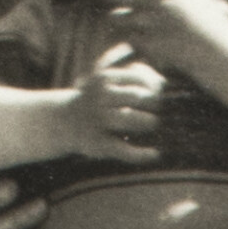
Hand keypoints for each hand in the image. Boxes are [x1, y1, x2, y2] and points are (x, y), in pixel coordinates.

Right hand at [69, 46, 167, 161]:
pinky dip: (141, 154)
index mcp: (103, 78)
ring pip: (129, 119)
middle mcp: (99, 98)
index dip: (154, 85)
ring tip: (153, 123)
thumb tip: (162, 81)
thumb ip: (136, 73)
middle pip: (135, 96)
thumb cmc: (98, 98)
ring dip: (148, 121)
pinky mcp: (98, 144)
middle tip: (162, 108)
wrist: (65, 121)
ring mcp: (98, 121)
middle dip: (154, 102)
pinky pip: (123, 150)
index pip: (138, 77)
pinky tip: (155, 154)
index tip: (161, 92)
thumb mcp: (109, 79)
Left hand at [99, 0, 227, 80]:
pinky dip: (130, 36)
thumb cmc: (210, 24)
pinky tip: (141, 38)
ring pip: (117, 16)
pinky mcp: (147, 45)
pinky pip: (127, 37)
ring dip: (121, 16)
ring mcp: (150, 25)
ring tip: (129, 17)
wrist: (216, 57)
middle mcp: (157, 4)